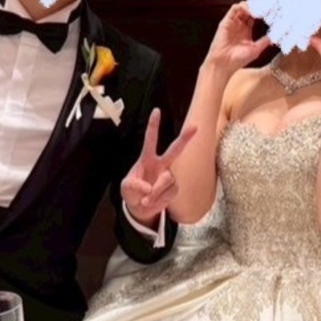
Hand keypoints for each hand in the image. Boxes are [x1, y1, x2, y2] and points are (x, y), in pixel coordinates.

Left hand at [121, 109, 197, 224]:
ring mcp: (169, 176)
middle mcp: (161, 164)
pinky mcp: (174, 188)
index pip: (150, 139)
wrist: (140, 209)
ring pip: (167, 179)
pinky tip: (153, 202)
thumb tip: (149, 188)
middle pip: (175, 149)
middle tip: (195, 127)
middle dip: (185, 138)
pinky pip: (169, 192)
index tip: (156, 111)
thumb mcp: (126, 187)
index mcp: (147, 159)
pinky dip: (159, 199)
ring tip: (145, 200)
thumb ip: (134, 185)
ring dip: (155, 191)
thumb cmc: (131, 192)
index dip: (153, 126)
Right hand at [207, 2, 270, 72]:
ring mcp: (233, 23)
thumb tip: (276, 36)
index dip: (262, 13)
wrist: (224, 64)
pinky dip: (242, 6)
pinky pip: (234, 9)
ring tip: (259, 8)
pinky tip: (250, 10)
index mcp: (247, 31)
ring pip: (242, 7)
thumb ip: (265, 41)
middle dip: (257, 7)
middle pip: (249, 10)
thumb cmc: (238, 60)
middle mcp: (239, 25)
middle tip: (267, 6)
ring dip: (251, 5)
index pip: (255, 17)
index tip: (272, 12)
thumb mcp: (256, 49)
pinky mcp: (226, 21)